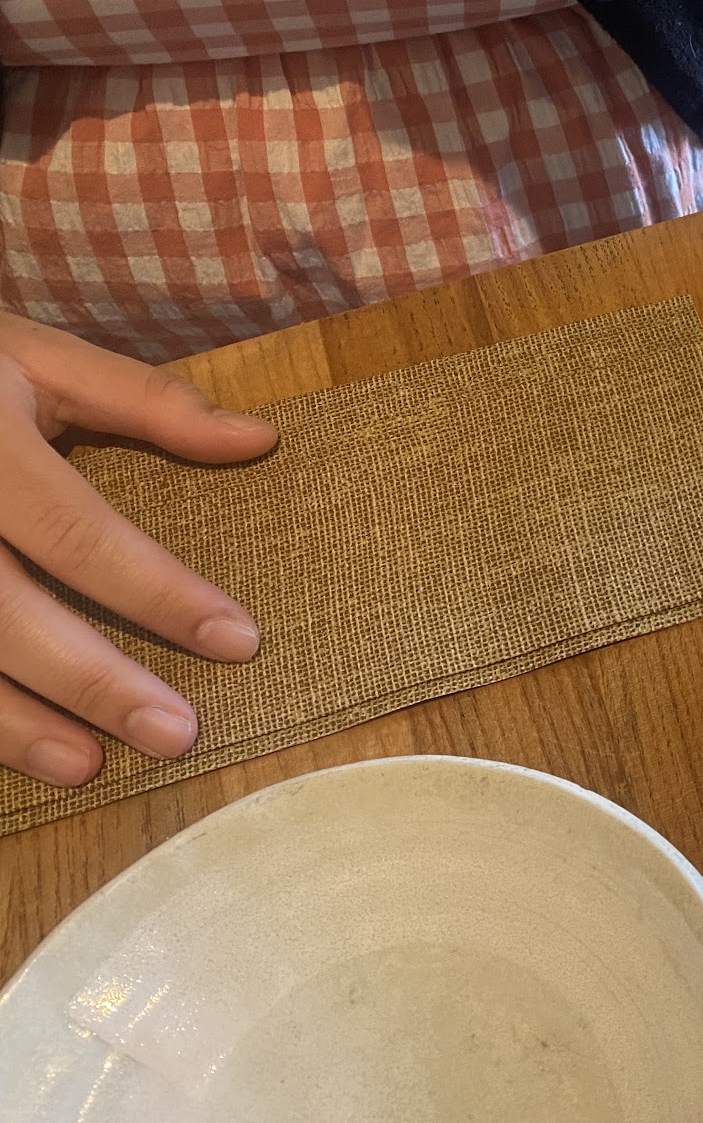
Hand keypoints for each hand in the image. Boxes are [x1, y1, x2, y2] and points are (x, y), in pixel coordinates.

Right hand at [0, 314, 276, 785]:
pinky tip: (10, 751)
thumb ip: (147, 401)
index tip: (239, 641)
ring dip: (9, 722)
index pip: (77, 531)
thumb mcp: (36, 357)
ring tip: (88, 765)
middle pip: (4, 610)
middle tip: (177, 734)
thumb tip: (259, 440)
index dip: (158, 592)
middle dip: (91, 680)